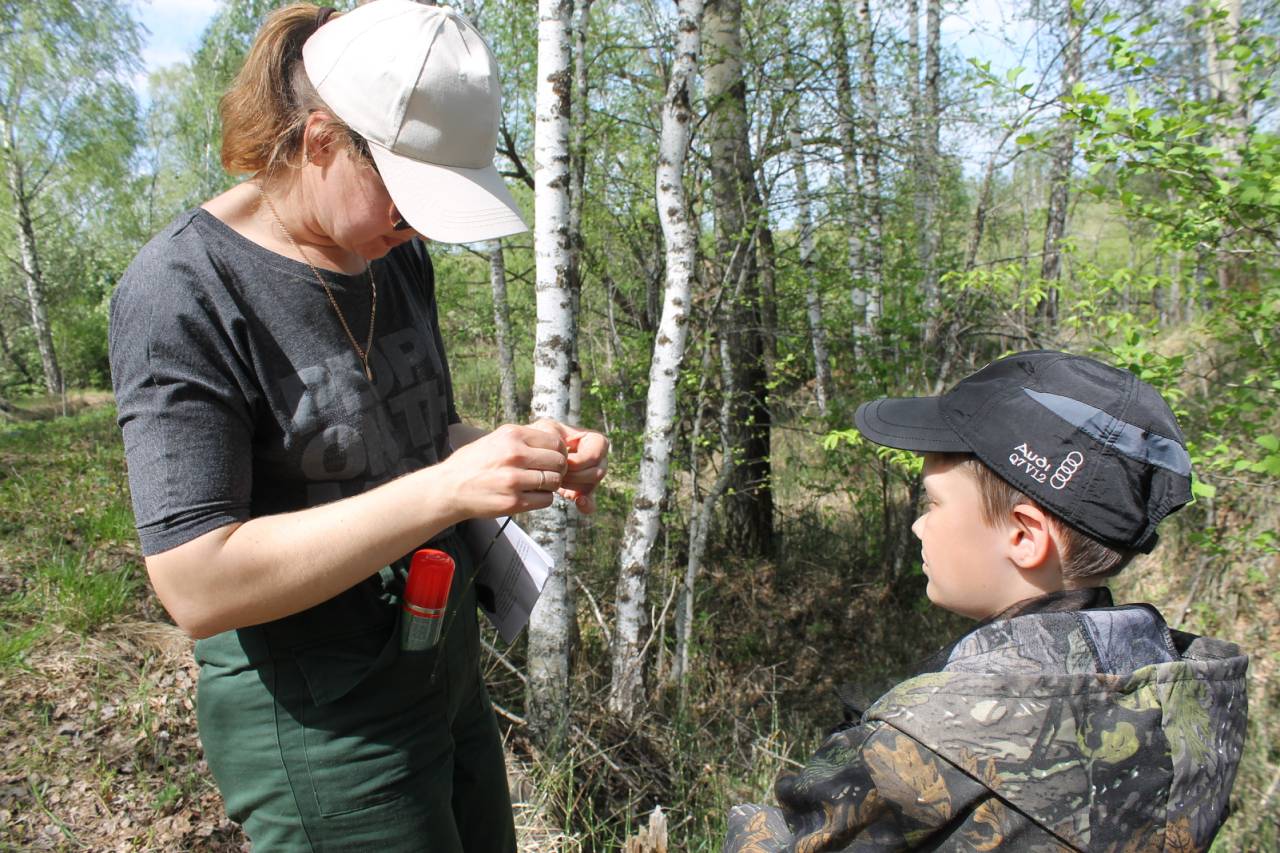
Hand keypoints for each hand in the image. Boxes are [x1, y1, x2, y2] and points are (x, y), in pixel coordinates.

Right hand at [439, 423, 567, 517]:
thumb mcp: (496, 439)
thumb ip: (524, 438)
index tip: (552, 459)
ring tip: (538, 485)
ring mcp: (513, 480)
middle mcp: (514, 455)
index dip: (559, 452)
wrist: (448, 488)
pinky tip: (530, 496)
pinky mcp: (512, 502)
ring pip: (554, 482)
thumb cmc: (474, 463)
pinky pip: (545, 500)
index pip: (555, 442)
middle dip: (558, 469)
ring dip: (551, 485)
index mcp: (512, 435)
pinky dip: (542, 499)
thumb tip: (556, 439)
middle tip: (549, 474)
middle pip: (559, 462)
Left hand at [529, 419, 608, 513]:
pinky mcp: (586, 491)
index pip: (593, 457)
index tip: (558, 461)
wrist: (537, 449)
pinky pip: (591, 503)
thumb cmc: (545, 435)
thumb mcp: (548, 430)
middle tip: (553, 472)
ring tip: (554, 479)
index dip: (575, 462)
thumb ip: (557, 438)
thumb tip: (566, 458)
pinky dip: (586, 505)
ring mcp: (594, 476)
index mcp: (598, 441)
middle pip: (595, 473)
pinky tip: (578, 502)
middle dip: (572, 475)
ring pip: (590, 487)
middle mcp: (601, 459)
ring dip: (571, 486)